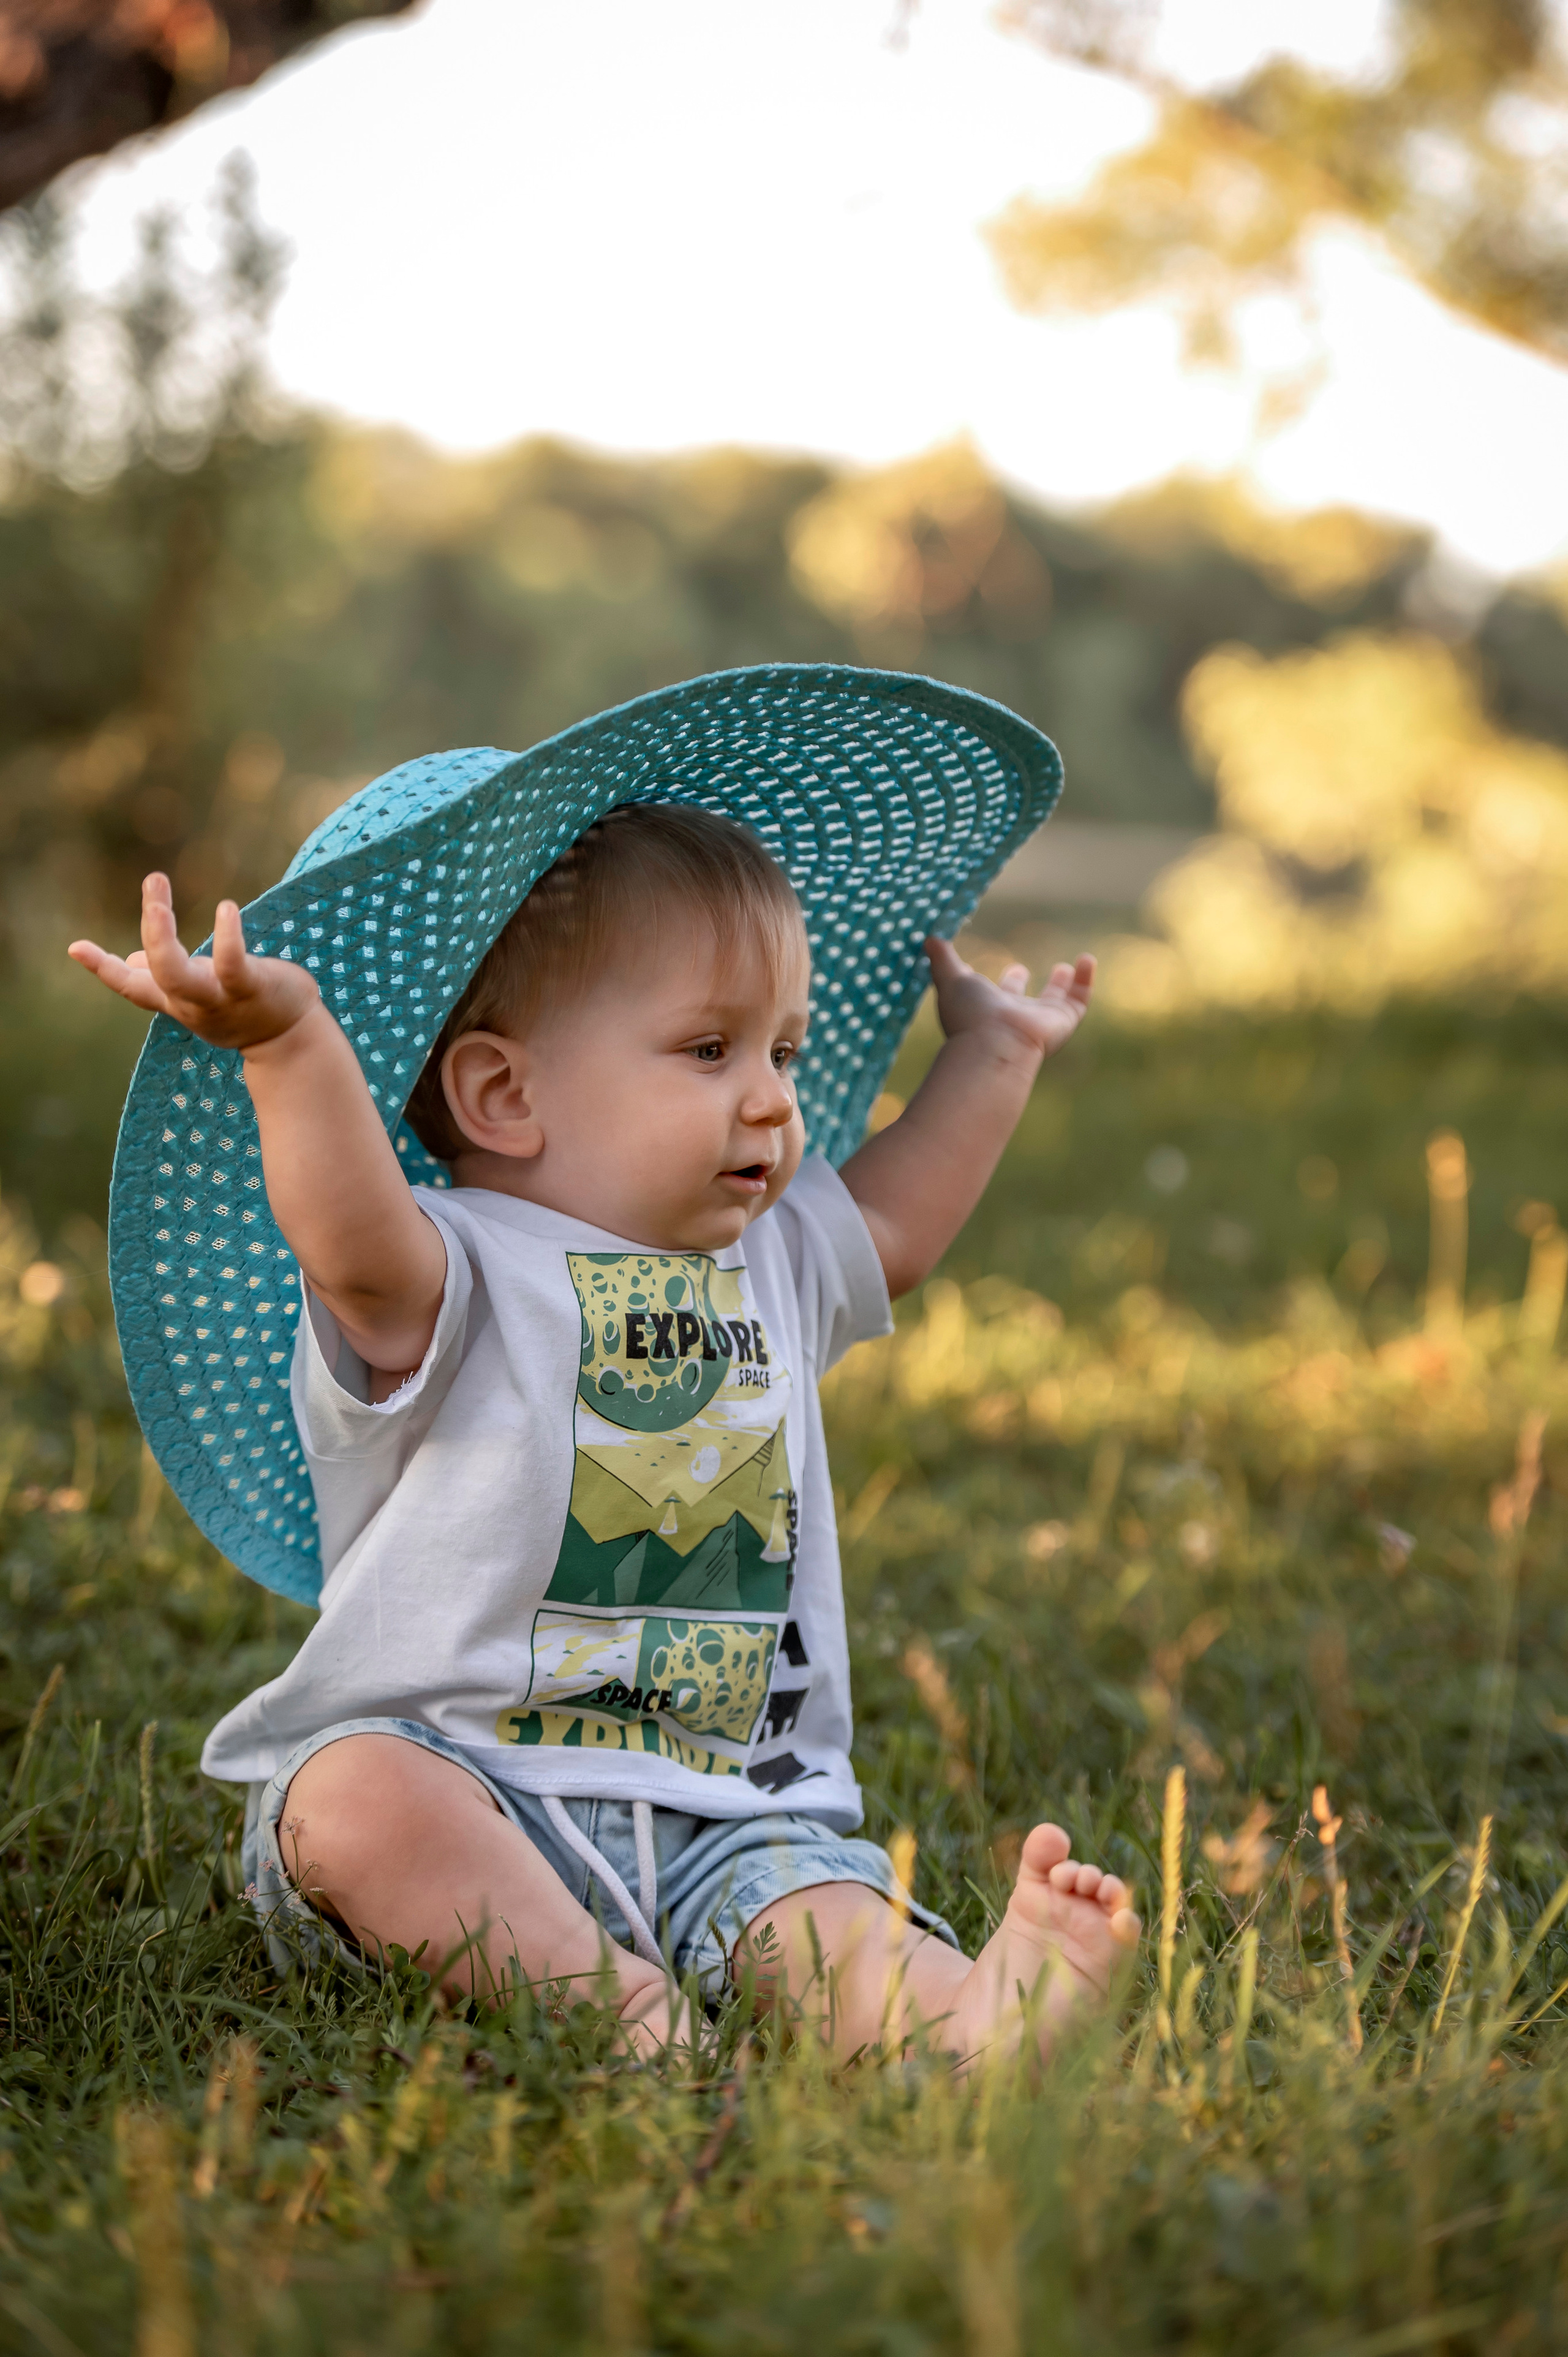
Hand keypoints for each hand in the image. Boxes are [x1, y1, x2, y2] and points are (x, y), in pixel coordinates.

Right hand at [68, 873, 318, 1054]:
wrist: (290, 1043)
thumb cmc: (244, 1011)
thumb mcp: (200, 997)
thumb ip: (165, 979)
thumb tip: (132, 961)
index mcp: (177, 999)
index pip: (133, 987)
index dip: (102, 968)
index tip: (75, 947)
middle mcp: (192, 1002)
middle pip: (154, 977)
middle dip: (148, 934)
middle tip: (151, 885)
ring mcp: (219, 999)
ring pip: (179, 976)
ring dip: (162, 939)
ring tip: (156, 901)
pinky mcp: (250, 990)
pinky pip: (232, 965)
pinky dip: (227, 936)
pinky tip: (225, 908)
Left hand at [924, 935, 1094, 1060]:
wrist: (997, 1044)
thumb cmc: (970, 1014)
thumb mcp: (950, 979)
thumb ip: (942, 958)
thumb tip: (929, 936)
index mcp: (986, 1009)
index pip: (988, 994)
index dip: (987, 982)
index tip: (989, 966)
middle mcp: (1012, 1016)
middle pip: (1018, 1000)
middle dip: (1017, 984)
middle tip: (1019, 968)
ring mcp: (1039, 1021)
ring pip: (1053, 1002)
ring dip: (1061, 985)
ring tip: (1067, 966)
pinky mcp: (1063, 1021)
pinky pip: (1079, 1000)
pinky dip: (1086, 980)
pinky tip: (1087, 959)